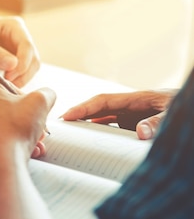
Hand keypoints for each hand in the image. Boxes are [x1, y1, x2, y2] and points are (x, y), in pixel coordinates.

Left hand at [0, 16, 39, 86]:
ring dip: (21, 79)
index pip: (27, 46)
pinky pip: (22, 73)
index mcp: (14, 26)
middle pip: (33, 59)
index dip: (22, 64)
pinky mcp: (14, 60)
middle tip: (7, 86)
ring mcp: (18, 48)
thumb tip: (13, 64)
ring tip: (4, 87)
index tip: (9, 77)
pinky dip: (16, 81)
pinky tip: (3, 86)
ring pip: (30, 68)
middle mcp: (20, 36)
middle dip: (23, 74)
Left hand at [0, 79, 55, 174]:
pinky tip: (13, 151)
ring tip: (28, 144)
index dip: (24, 101)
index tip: (31, 112)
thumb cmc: (14, 130)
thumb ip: (45, 93)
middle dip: (19, 119)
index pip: (7, 88)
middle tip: (33, 130)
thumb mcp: (39, 102)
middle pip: (0, 108)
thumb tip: (46, 94)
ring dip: (12, 133)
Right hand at [61, 89, 176, 139]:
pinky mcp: (139, 125)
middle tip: (60, 127)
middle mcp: (133, 106)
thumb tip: (139, 132)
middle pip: (100, 109)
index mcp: (137, 98)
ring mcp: (135, 116)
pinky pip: (117, 128)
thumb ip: (158, 122)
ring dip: (90, 125)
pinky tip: (96, 142)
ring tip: (73, 135)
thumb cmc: (187, 107)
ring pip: (106, 119)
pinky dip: (104, 133)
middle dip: (80, 116)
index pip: (103, 101)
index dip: (83, 108)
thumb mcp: (174, 114)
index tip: (66, 116)